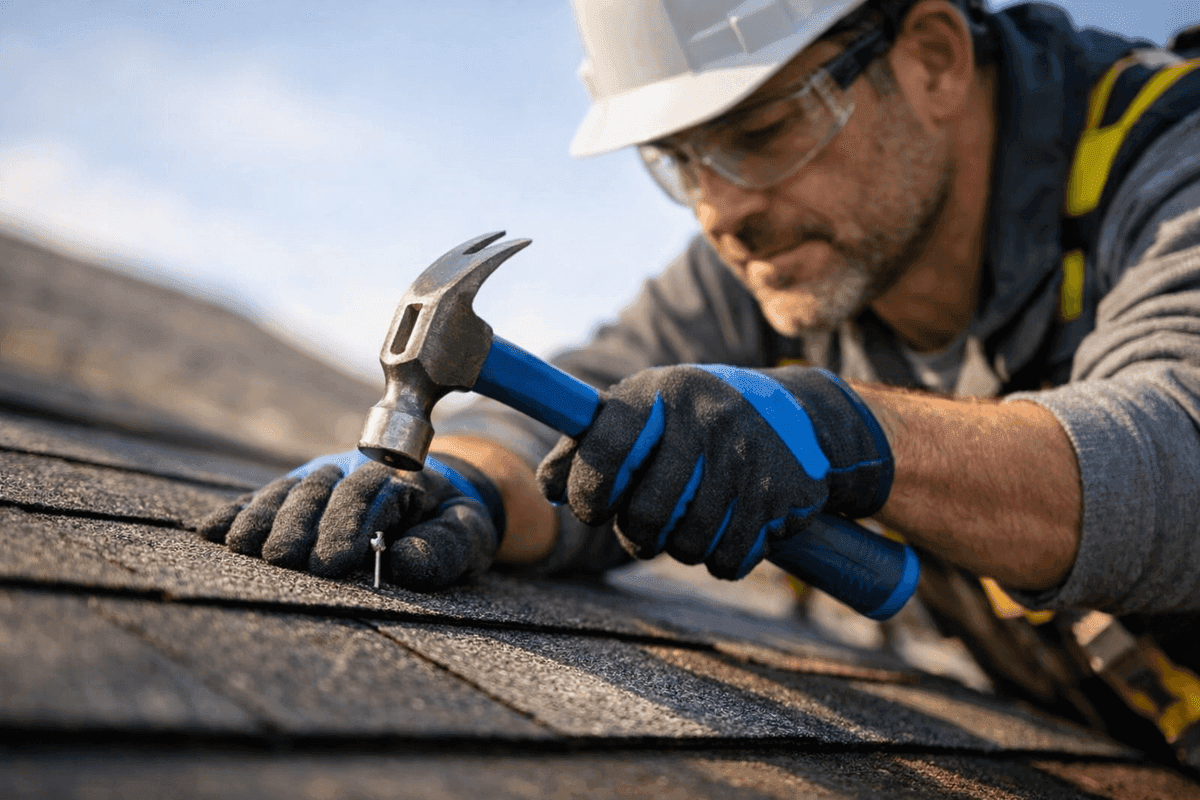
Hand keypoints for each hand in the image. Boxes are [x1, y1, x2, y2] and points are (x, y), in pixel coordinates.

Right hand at [194, 451, 504, 590]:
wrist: (440, 494)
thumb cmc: (454, 523)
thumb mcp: (470, 534)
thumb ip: (446, 546)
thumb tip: (403, 562)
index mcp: (402, 476)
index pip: (371, 493)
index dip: (348, 525)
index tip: (332, 563)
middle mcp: (355, 469)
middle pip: (322, 489)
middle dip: (300, 523)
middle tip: (283, 560)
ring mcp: (323, 476)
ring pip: (289, 490)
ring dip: (262, 517)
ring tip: (241, 547)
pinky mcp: (296, 489)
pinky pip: (264, 497)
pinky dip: (238, 512)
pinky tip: (212, 531)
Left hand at [536, 365, 891, 579]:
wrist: (794, 416)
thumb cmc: (689, 420)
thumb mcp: (638, 412)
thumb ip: (584, 445)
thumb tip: (548, 488)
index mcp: (659, 394)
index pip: (604, 452)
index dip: (588, 493)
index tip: (594, 506)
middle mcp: (705, 420)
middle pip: (648, 515)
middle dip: (637, 534)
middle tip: (643, 526)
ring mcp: (748, 458)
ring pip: (688, 545)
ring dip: (678, 547)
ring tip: (686, 521)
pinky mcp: (782, 495)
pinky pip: (729, 559)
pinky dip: (719, 559)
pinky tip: (724, 528)